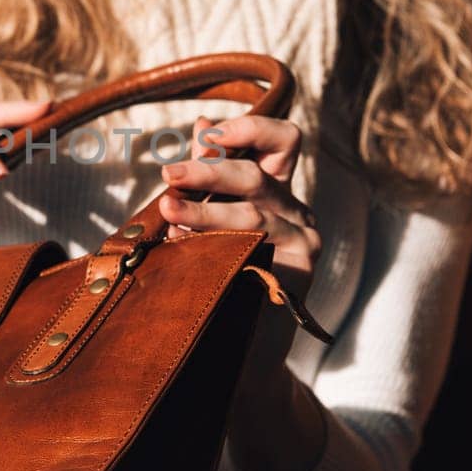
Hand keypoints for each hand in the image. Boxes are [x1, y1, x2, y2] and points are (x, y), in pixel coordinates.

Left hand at [157, 112, 320, 299]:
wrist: (242, 346)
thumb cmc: (225, 271)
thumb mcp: (216, 215)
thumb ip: (210, 174)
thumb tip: (202, 124)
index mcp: (276, 189)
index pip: (283, 140)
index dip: (252, 127)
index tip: (210, 133)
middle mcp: (295, 211)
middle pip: (256, 176)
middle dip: (208, 172)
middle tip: (169, 175)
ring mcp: (302, 242)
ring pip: (253, 216)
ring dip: (205, 213)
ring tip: (169, 214)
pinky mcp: (298, 275)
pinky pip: (257, 254)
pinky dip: (220, 249)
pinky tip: (191, 253)